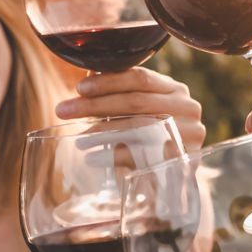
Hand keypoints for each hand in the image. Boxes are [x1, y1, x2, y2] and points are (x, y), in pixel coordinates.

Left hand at [56, 67, 206, 151]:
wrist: (174, 176)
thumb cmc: (152, 139)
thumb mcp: (141, 113)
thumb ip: (121, 93)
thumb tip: (89, 75)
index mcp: (176, 89)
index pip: (140, 77)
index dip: (108, 81)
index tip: (79, 89)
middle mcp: (187, 108)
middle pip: (136, 102)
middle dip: (95, 105)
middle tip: (63, 110)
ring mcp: (188, 134)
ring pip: (138, 127)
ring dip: (101, 132)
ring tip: (78, 139)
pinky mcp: (182, 159)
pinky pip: (142, 155)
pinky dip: (112, 156)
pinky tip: (92, 158)